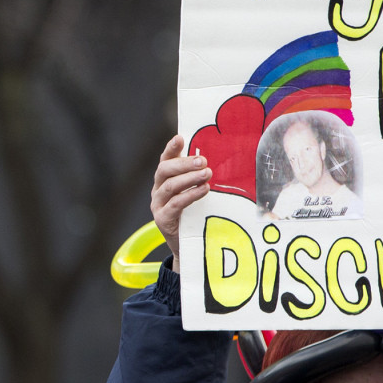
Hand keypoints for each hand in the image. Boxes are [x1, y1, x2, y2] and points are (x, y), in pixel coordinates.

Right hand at [151, 134, 210, 272]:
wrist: (187, 246)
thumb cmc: (195, 214)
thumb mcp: (196, 193)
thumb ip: (201, 178)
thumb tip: (224, 158)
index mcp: (165, 179)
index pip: (165, 159)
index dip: (171, 148)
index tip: (180, 137)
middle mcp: (158, 190)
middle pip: (165, 169)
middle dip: (184, 163)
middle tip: (203, 160)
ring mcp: (158, 205)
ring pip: (169, 186)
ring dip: (189, 178)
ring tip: (207, 174)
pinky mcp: (162, 220)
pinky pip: (175, 204)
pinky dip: (190, 195)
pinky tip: (203, 190)